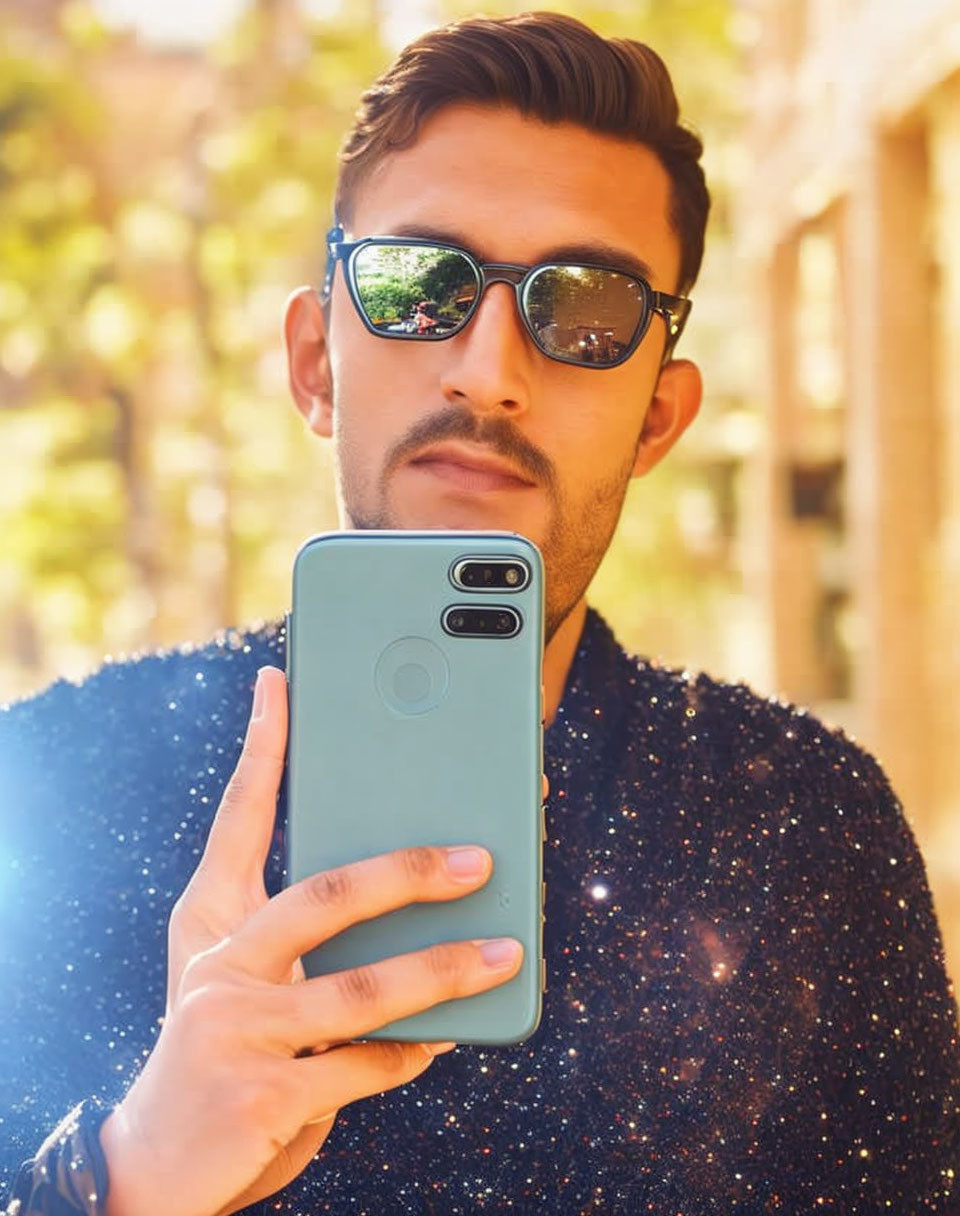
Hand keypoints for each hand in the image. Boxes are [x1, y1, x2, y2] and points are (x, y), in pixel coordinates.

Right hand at [100, 665, 521, 1215]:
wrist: (155, 1165)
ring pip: (362, 988)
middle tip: (481, 857)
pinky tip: (449, 1036)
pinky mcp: (262, 1091)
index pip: (238, 817)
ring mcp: (236, 1027)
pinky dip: (414, 1052)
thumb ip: (313, 944)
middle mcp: (219, 963)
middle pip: (328, 896)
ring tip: (506, 952)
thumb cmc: (225, 1051)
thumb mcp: (251, 983)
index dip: (261, 747)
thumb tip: (422, 904)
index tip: (277, 682)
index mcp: (213, 921)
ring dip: (444, 972)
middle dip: (412, 872)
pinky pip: (365, 1065)